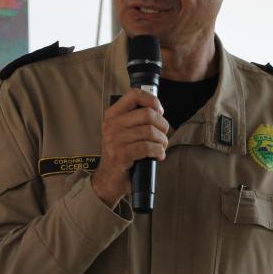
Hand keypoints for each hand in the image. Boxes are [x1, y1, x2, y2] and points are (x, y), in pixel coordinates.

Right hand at [91, 88, 168, 208]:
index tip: (160, 111)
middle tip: (164, 135)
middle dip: (162, 125)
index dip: (152, 100)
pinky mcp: (120, 155)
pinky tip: (159, 155)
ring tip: (162, 147)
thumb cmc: (121, 154)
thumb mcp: (123, 132)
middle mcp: (111, 125)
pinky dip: (158, 151)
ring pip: (149, 131)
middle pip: (147, 114)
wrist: (108, 179)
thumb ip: (136, 119)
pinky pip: (147, 147)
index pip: (134, 95)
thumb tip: (158, 111)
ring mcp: (114, 140)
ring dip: (162, 141)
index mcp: (112, 115)